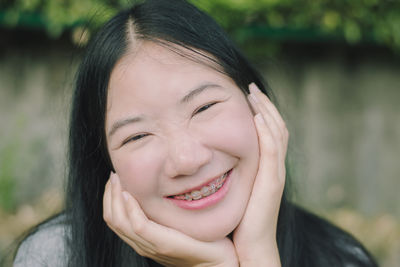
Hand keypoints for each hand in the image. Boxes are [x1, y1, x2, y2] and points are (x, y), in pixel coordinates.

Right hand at [103, 173, 237, 266]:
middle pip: (112, 219)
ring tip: (118, 179)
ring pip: (120, 222)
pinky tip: (130, 194)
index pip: (114, 219)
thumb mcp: (175, 222)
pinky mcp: (163, 243)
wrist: (216, 261)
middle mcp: (142, 244)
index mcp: (143, 239)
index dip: (109, 198)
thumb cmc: (200, 240)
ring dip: (115, 197)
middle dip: (109, 194)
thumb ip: (162, 212)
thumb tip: (157, 187)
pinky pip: (139, 226)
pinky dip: (131, 209)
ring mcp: (151, 245)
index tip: (115, 178)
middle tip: (113, 175)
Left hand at [232, 83, 287, 265]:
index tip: (247, 96)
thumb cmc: (240, 220)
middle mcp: (274, 167)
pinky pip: (271, 151)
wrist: (251, 246)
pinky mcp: (271, 182)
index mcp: (266, 168)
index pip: (268, 133)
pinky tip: (257, 117)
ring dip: (266, 111)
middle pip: (276, 128)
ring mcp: (274, 174)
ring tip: (254, 94)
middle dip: (265, 105)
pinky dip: (267, 132)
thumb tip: (211, 158)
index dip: (262, 113)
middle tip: (251, 88)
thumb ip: (230, 173)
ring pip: (277, 134)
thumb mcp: (235, 190)